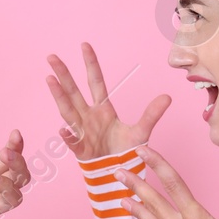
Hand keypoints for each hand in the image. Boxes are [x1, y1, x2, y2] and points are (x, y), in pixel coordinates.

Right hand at [45, 42, 170, 159]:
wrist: (119, 173)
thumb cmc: (125, 152)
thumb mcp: (141, 131)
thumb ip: (152, 114)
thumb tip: (168, 97)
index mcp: (103, 109)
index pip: (95, 82)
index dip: (90, 64)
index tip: (84, 45)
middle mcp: (88, 117)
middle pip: (74, 92)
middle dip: (63, 75)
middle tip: (52, 57)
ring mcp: (82, 132)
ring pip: (68, 111)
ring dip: (59, 96)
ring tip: (50, 80)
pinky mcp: (81, 150)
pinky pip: (73, 142)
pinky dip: (68, 136)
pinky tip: (63, 129)